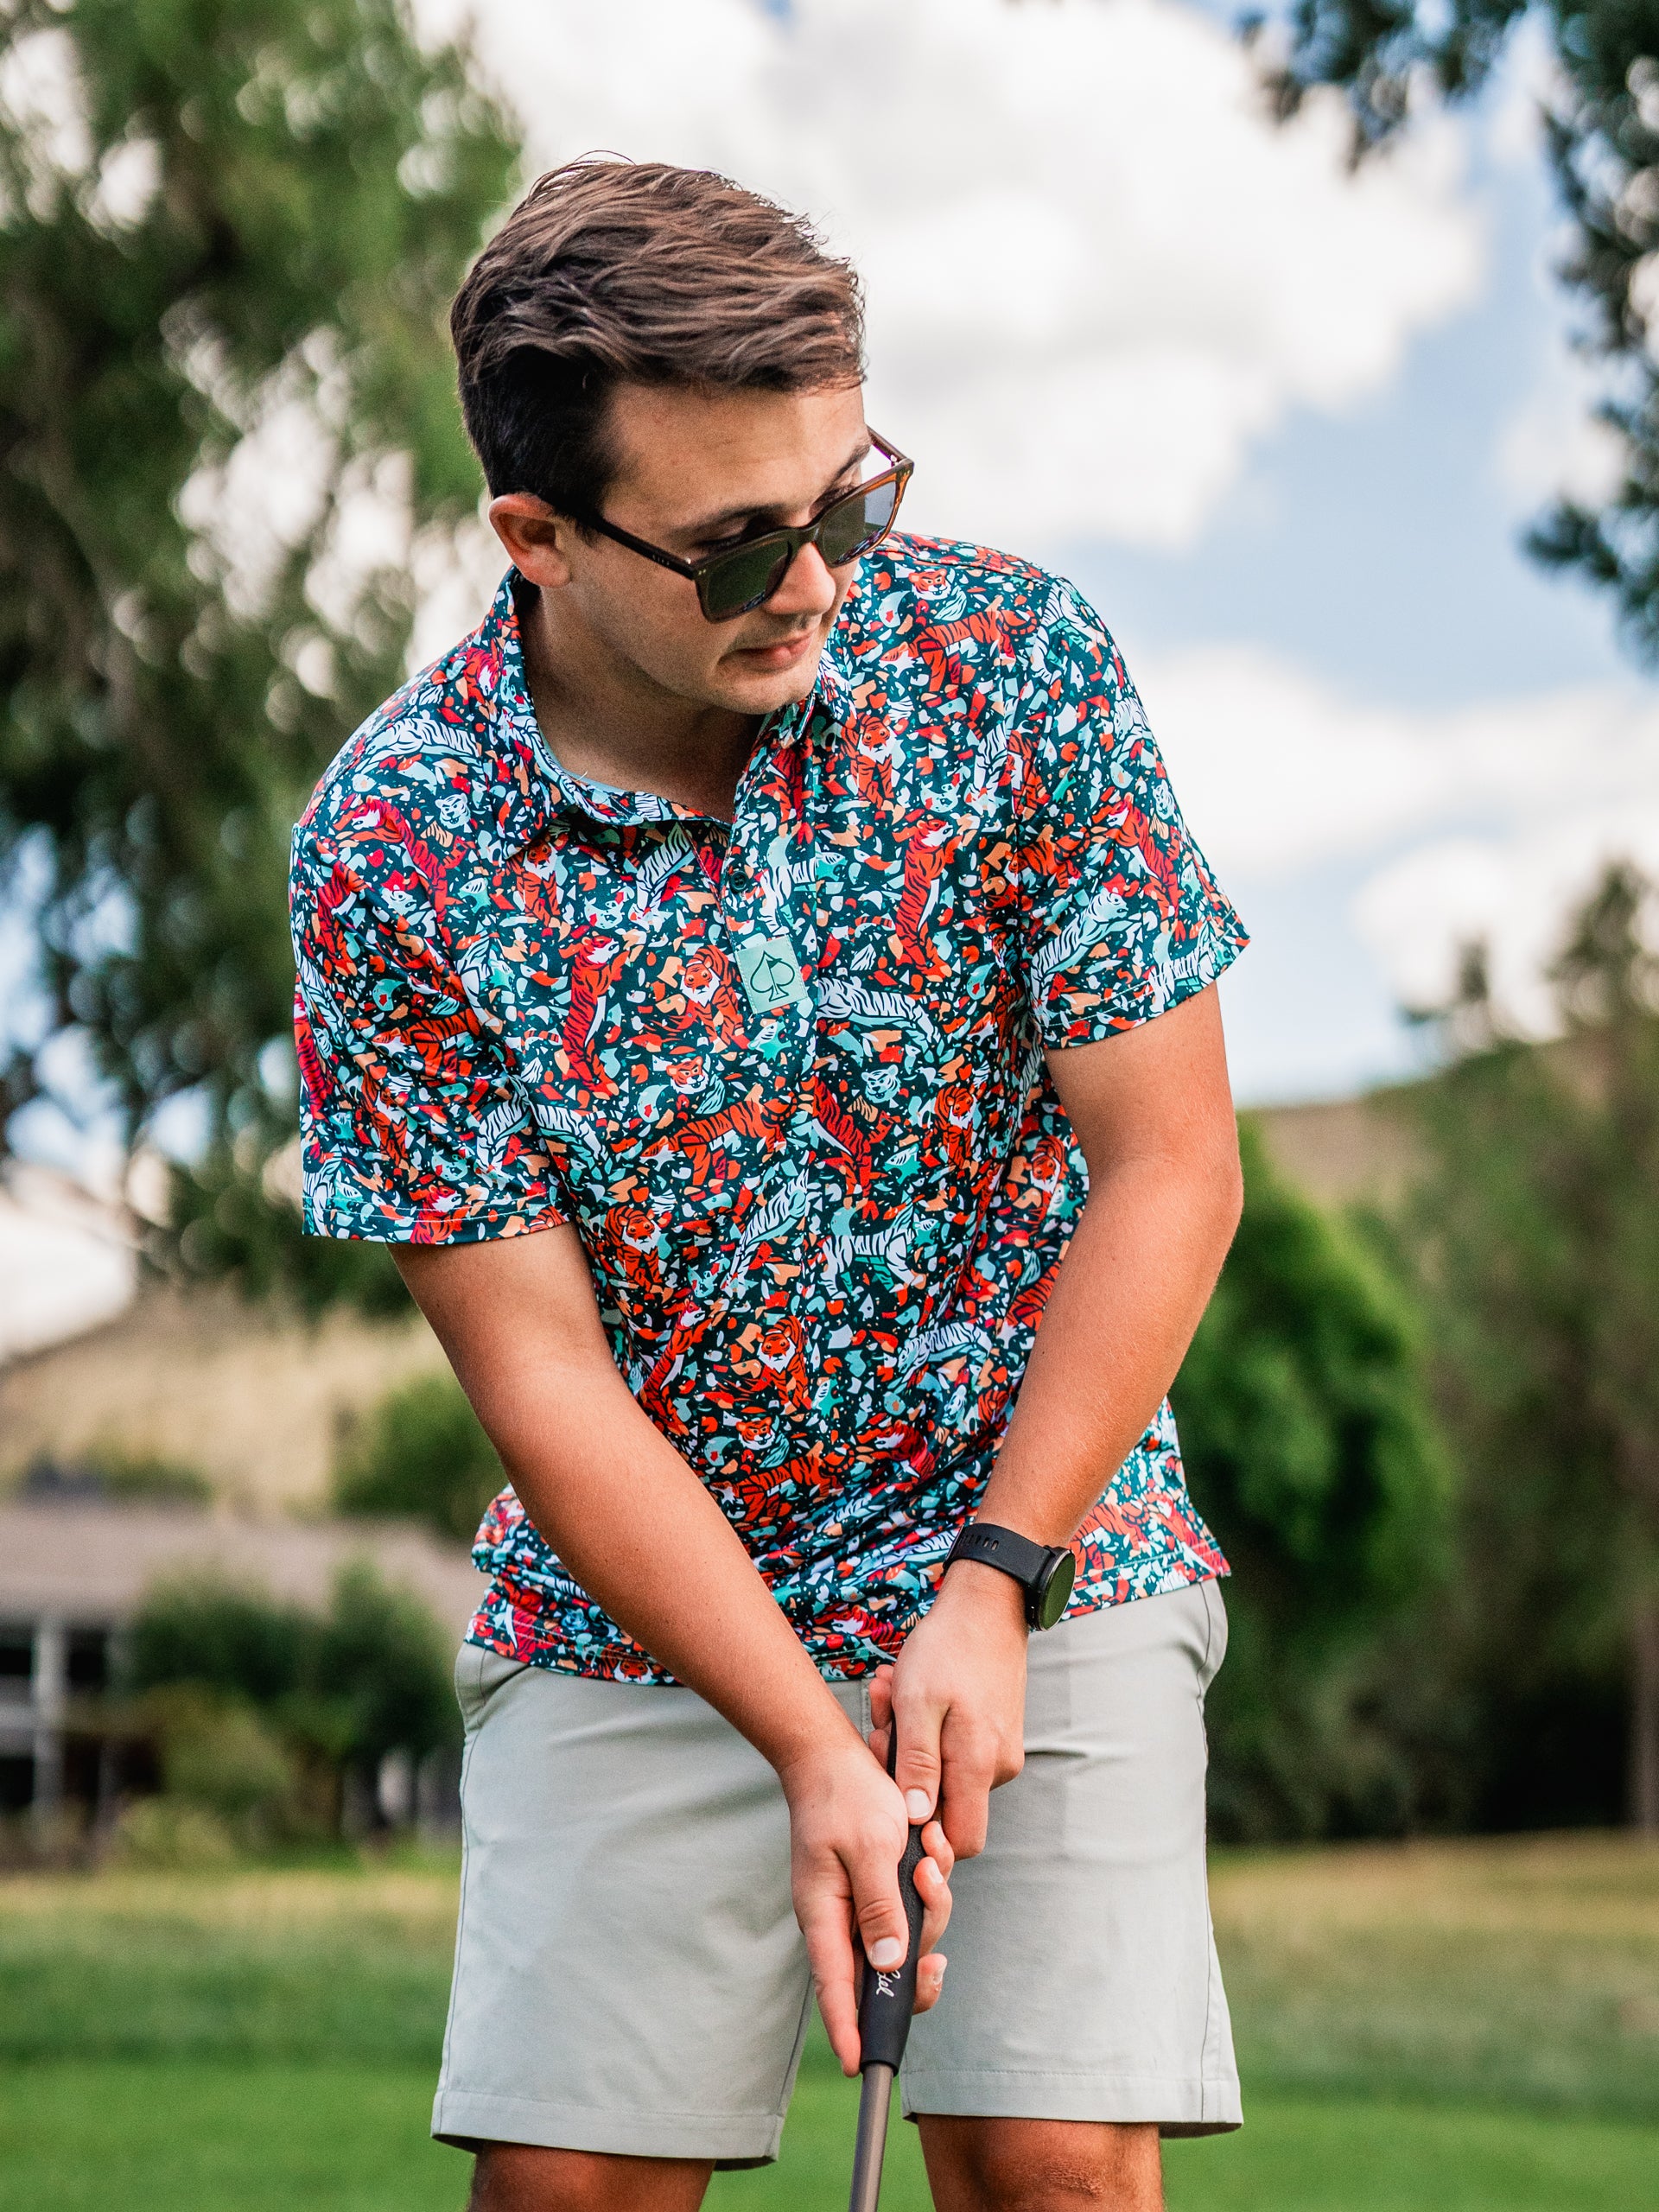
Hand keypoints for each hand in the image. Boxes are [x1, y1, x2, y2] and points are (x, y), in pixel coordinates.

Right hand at [779, 1734, 953, 2074]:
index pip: (835, 1987)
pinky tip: (928, 1848)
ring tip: (928, 1850)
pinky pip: (911, 1907)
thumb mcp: (869, 1848)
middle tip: (933, 1918)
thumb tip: (889, 1964)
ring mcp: (858, 1905)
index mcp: (824, 1916)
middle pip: (883, 1970)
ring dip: (930, 1901)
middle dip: (919, 1952)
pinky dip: (928, 1884)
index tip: (860, 2066)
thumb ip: (880, 1907)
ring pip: (906, 1937)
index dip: (847, 2028)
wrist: (833, 1755)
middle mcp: (840, 1919)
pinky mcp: (877, 1889)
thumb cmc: (846, 1797)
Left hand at [870, 1560, 1028, 1860]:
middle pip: (946, 1804)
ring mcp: (1000, 1749)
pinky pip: (954, 1748)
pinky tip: (905, 1690)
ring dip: (908, 1741)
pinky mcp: (995, 1733)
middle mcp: (998, 1766)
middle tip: (880, 1723)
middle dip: (903, 1771)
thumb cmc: (947, 1648)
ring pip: (944, 1771)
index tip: (891, 1800)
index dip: (925, 1839)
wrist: (988, 1603)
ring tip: (888, 1693)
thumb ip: (916, 1765)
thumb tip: (915, 1820)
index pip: (961, 1842)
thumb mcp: (916, 1702)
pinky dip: (925, 1727)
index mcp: (979, 1765)